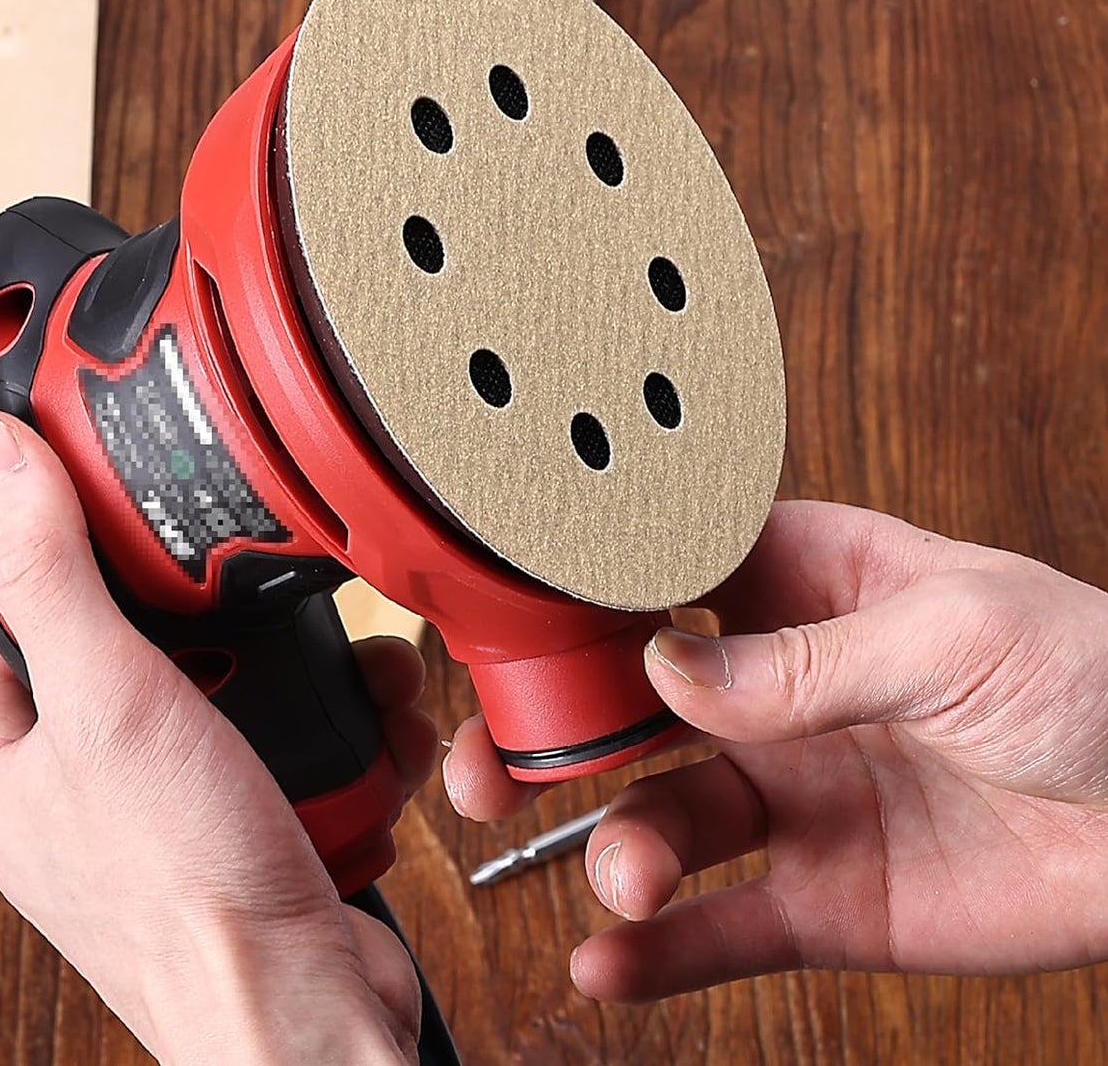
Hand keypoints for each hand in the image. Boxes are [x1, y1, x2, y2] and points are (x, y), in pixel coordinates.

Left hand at [0, 411, 437, 1063]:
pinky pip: (286, 729)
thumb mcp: (106, 699)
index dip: (63, 537)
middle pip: (140, 632)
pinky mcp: (241, 816)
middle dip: (216, 613)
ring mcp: (161, 801)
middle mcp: (72, 782)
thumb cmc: (188, 897)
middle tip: (243, 597)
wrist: (308, 1014)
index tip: (110, 479)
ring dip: (299, 666)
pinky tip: (368, 724)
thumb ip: (46, 571)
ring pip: (229, 677)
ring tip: (337, 664)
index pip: (10, 605)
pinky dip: (337, 720)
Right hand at [444, 500, 1107, 999]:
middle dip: (553, 731)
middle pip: (630, 702)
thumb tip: (666, 670)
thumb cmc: (1097, 677)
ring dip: (619, 844)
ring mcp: (795, 792)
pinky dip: (662, 950)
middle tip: (491, 763)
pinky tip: (611, 964)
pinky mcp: (825, 896)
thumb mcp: (956, 633)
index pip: (665, 574)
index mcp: (807, 584)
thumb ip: (806, 662)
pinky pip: (725, 925)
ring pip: (664, 814)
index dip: (585, 596)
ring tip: (626, 875)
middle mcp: (778, 687)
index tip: (515, 624)